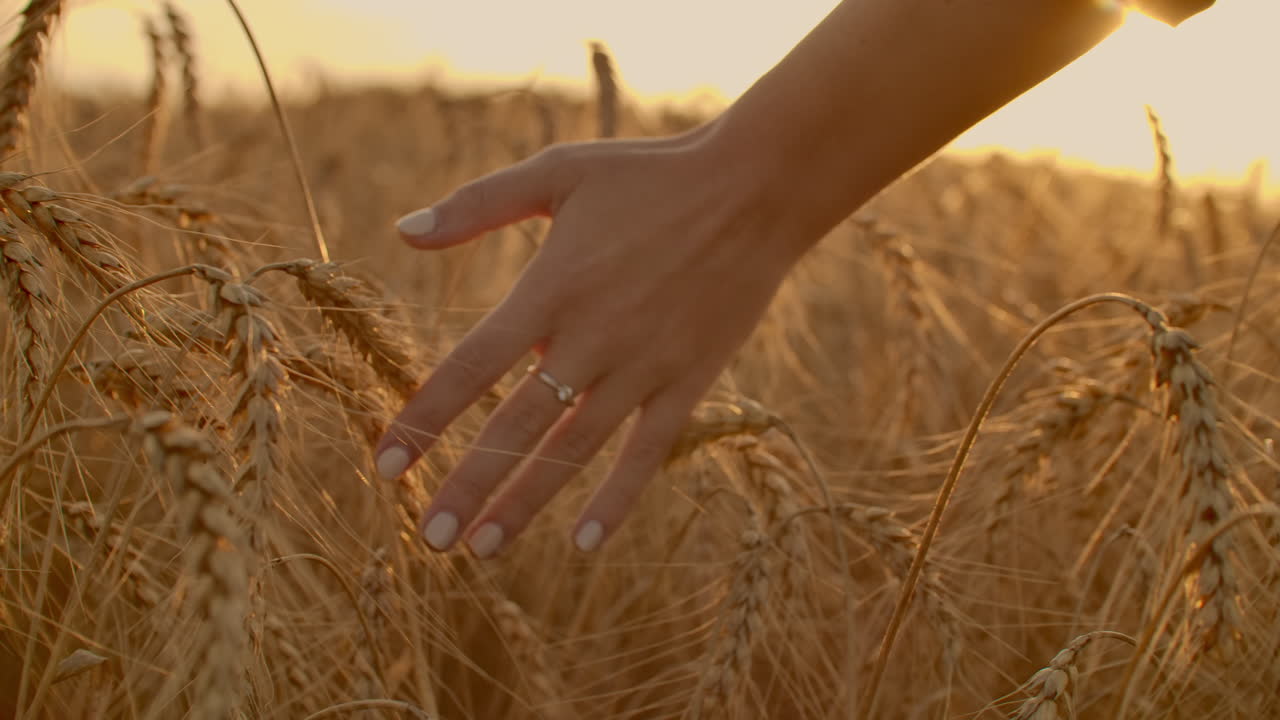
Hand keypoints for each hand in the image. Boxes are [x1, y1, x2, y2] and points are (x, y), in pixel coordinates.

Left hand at [375, 128, 807, 557]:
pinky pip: (647, 452)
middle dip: (468, 486)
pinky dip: (617, 499)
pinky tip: (585, 542)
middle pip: (515, 425)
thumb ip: (478, 204)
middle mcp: (591, 338)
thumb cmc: (650, 175)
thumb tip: (403, 231)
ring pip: (574, 450)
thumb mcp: (558, 172)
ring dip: (525, 503)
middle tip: (430, 538)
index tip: (385, 466)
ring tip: (482, 550)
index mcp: (551, 289)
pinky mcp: (688, 380)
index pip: (469, 366)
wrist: (756, 189)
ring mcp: (643, 366)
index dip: (423, 418)